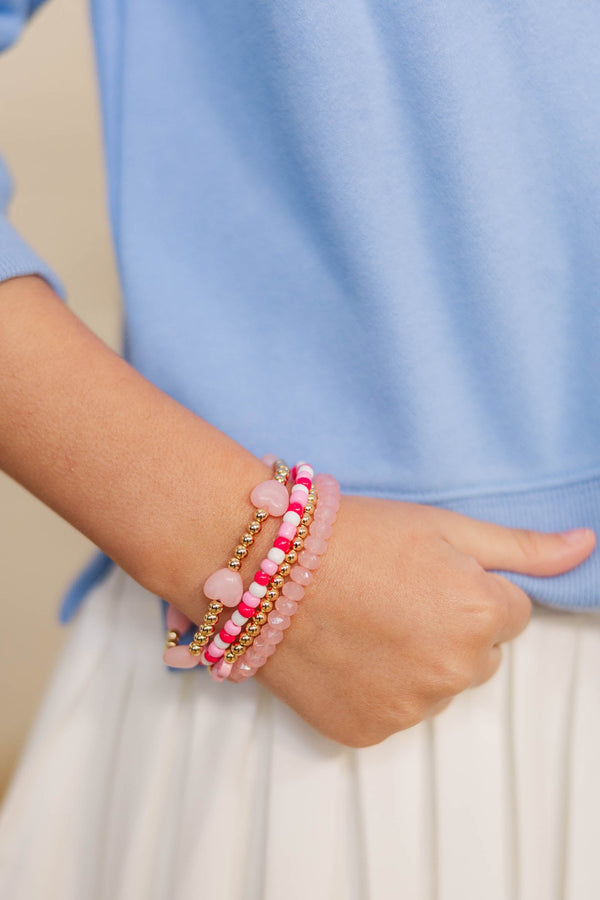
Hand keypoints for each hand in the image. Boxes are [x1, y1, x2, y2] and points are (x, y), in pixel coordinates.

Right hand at [257, 495, 594, 746]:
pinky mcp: (368, 732)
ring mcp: (410, 709)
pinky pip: (395, 713)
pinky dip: (378, 690)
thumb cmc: (355, 535)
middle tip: (392, 595)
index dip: (467, 588)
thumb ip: (523, 547)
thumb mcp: (444, 526)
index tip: (422, 573)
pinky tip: (348, 653)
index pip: (510, 614)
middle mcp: (455, 673)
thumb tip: (586, 545)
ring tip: (365, 622)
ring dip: (414, 662)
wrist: (266, 564)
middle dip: (448, 628)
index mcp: (482, 617)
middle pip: (478, 656)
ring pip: (436, 687)